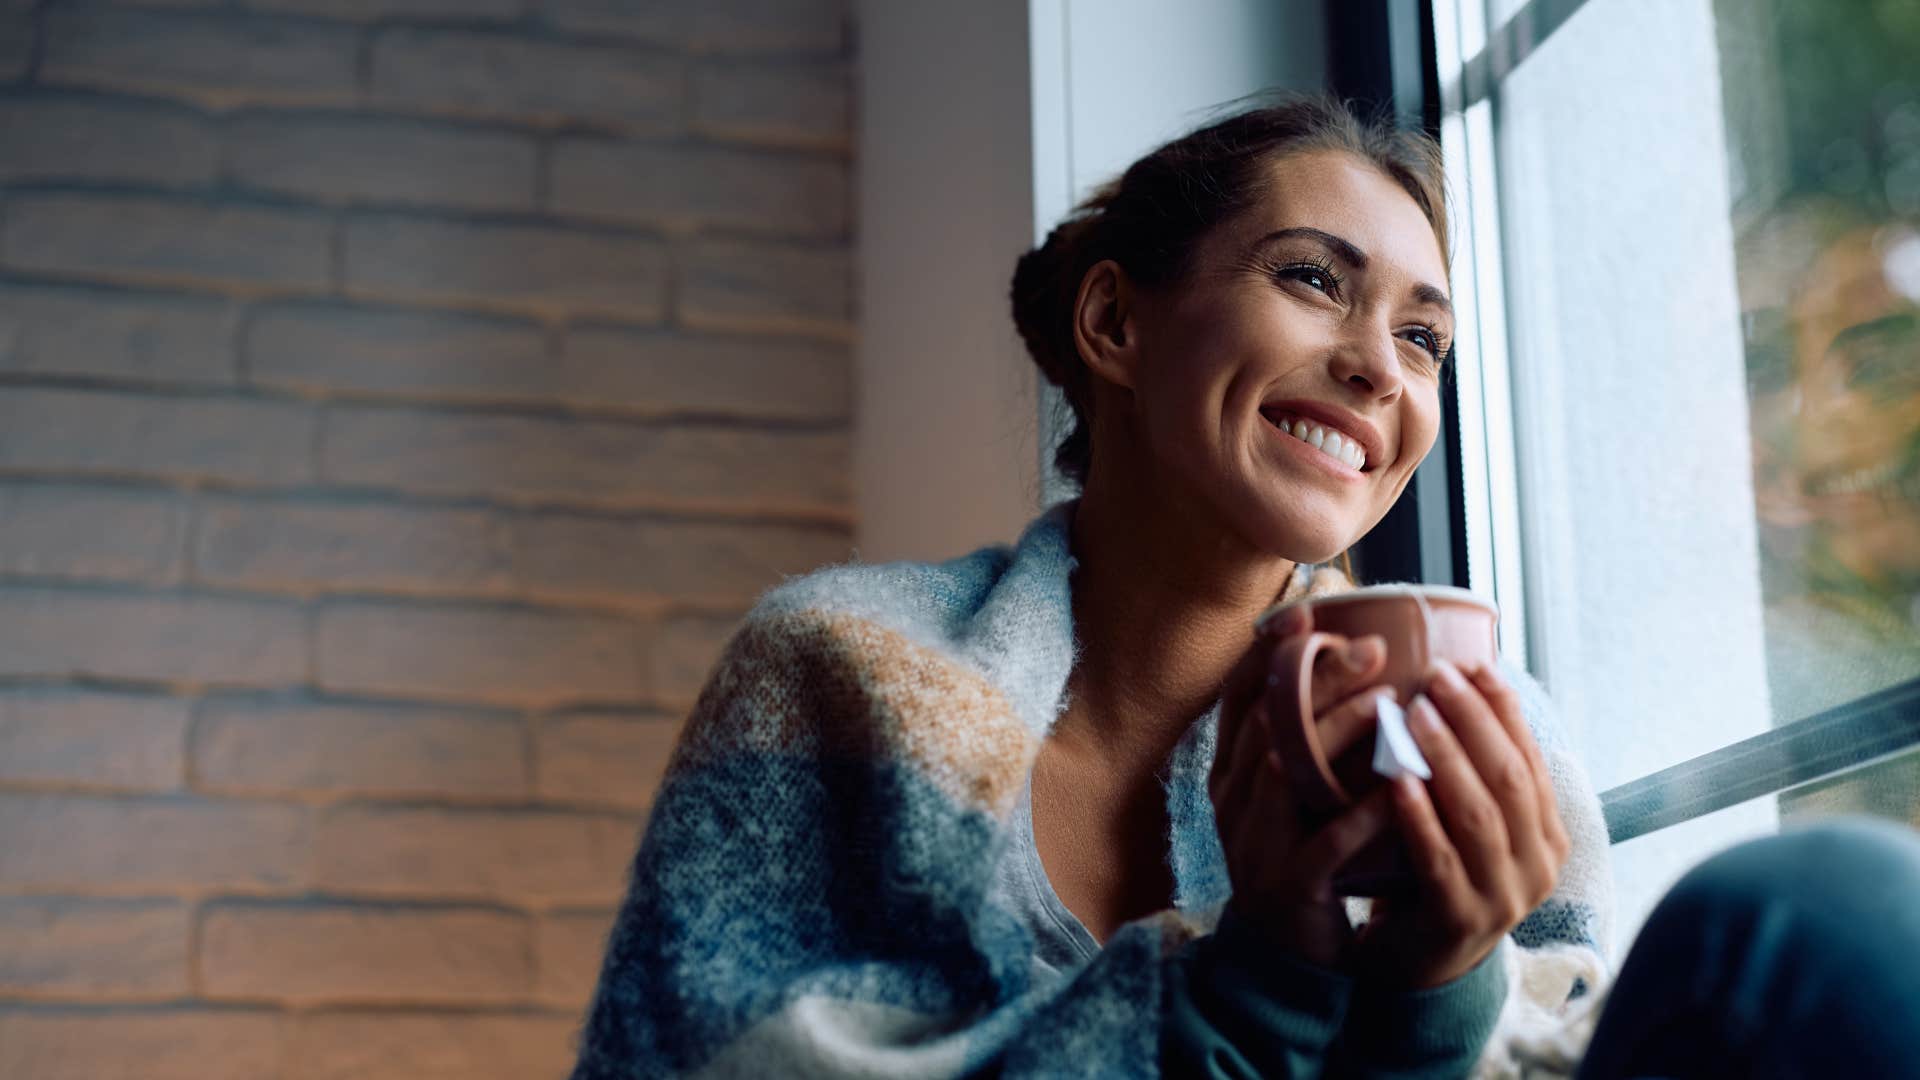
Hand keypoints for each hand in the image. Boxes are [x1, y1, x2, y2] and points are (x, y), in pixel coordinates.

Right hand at [1210, 602, 1400, 970]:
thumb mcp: (1292, 790)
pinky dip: (1361, 814)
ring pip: (1288, 771)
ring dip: (1337, 733)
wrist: (1286, 950)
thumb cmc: (1302, 853)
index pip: (1237, 695)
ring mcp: (1254, 840)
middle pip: (1266, 720)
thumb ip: (1306, 735)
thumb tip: (1352, 657)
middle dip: (1317, 678)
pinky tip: (1396, 790)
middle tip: (1373, 648)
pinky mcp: (1287, 883)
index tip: (1307, 610)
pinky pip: (1323, 842)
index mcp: (1230, 769)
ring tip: (1388, 703)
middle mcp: (1232, 797)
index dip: (1268, 651)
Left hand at [1348, 660, 1570, 988]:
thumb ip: (1476, 771)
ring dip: (1446, 757)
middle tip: (1435, 676)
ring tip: (1413, 712)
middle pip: (1510, 777)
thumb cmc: (1436, 872)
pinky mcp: (1460, 920)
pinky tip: (1396, 779)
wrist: (1417, 962)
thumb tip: (1460, 680)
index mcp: (1547, 832)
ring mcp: (1504, 896)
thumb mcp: (1469, 821)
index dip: (1502, 707)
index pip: (1530, 756)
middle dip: (1473, 720)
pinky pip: (1441, 859)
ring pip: (1480, 814)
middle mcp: (1538, 864)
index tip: (1470, 663)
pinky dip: (1419, 816)